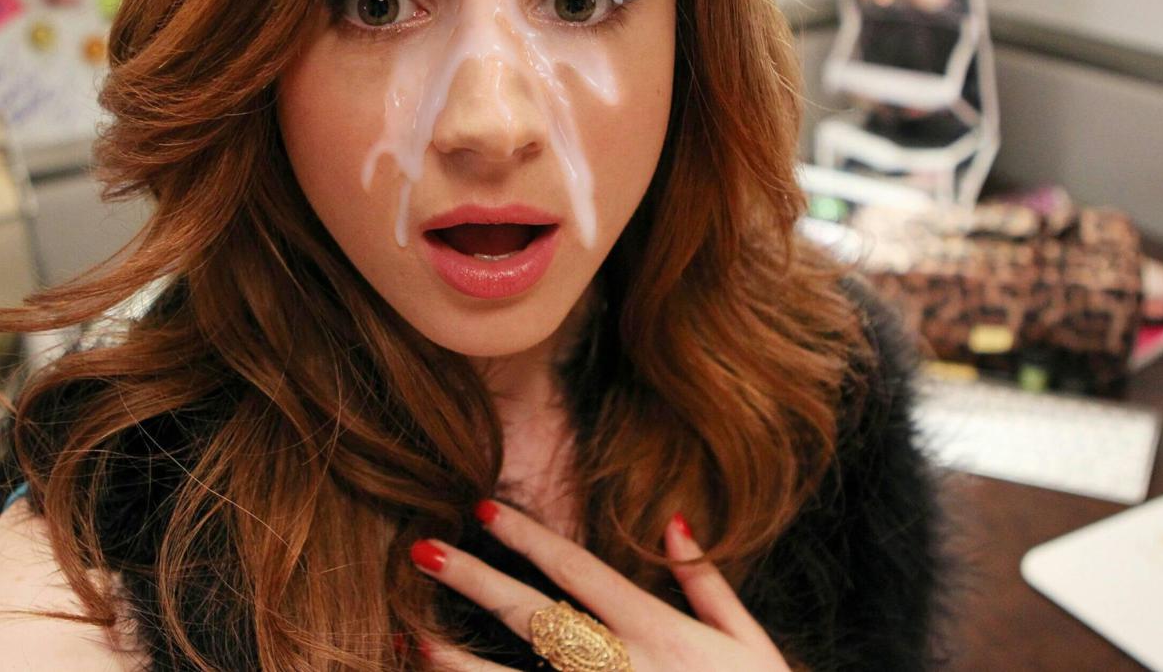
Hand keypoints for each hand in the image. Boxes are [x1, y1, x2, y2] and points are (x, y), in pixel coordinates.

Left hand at [405, 500, 792, 670]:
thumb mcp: (750, 642)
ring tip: (411, 635)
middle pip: (534, 619)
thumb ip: (708, 583)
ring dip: (458, 662)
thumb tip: (673, 521)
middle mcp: (623, 671)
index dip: (528, 538)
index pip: (579, 573)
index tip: (481, 508)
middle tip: (422, 550)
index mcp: (659, 634)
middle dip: (476, 582)